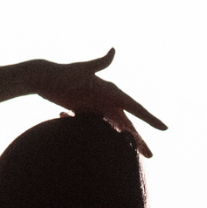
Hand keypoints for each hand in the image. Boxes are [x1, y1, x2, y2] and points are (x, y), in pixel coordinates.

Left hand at [26, 49, 167, 156]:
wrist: (42, 78)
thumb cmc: (62, 74)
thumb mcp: (82, 70)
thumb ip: (99, 63)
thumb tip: (114, 50)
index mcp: (111, 91)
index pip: (135, 107)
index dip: (150, 119)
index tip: (164, 128)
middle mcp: (107, 99)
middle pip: (127, 123)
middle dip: (139, 140)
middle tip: (150, 156)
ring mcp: (97, 107)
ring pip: (116, 128)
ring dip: (124, 142)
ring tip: (133, 158)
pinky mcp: (86, 112)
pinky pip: (100, 128)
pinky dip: (106, 137)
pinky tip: (109, 150)